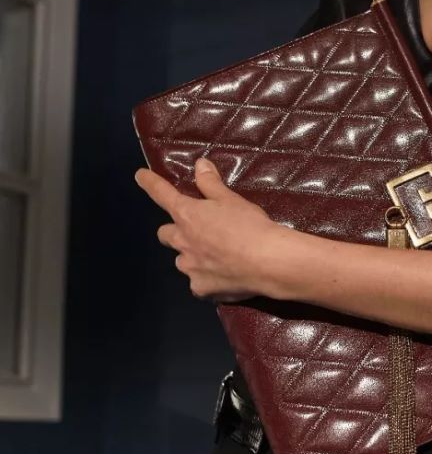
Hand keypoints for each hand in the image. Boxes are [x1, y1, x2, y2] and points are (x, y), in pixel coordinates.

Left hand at [134, 157, 279, 301]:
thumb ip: (211, 184)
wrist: (268, 262)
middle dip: (175, 232)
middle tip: (195, 232)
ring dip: (192, 257)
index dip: (149, 183)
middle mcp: (182, 241)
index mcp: (187, 215)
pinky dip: (208, 279)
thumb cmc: (250, 226)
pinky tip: (224, 277)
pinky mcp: (202, 289)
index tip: (140, 176)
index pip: (161, 194)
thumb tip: (200, 164)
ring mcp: (190, 268)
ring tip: (215, 258)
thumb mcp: (232, 200)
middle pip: (165, 234)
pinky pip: (199, 283)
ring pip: (182, 261)